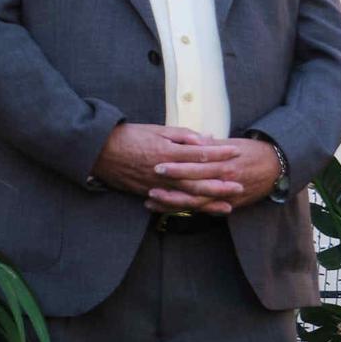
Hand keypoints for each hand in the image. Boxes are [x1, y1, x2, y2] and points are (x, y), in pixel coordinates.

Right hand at [91, 124, 236, 209]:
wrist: (99, 150)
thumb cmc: (130, 136)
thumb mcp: (157, 130)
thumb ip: (183, 136)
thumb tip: (206, 139)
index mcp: (168, 152)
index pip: (201, 153)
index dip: (221, 153)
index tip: (237, 152)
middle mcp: (165, 171)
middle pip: (199, 180)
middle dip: (222, 184)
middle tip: (241, 185)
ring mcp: (157, 185)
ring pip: (188, 197)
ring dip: (209, 202)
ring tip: (228, 205)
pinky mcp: (149, 193)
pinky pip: (172, 204)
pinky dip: (188, 209)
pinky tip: (201, 212)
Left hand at [146, 134, 280, 213]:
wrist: (279, 167)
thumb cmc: (255, 152)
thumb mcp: (233, 144)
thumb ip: (212, 145)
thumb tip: (194, 140)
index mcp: (224, 162)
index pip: (197, 165)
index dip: (177, 166)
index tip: (158, 163)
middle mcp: (226, 180)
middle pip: (194, 185)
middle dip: (171, 187)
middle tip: (149, 186)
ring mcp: (228, 195)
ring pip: (197, 203)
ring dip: (174, 203)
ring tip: (153, 201)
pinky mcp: (232, 205)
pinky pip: (207, 210)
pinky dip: (189, 211)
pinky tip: (172, 210)